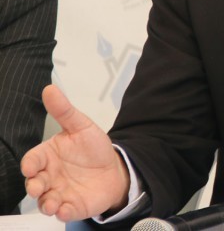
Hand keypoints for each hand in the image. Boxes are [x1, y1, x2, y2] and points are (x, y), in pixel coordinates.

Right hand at [20, 85, 130, 221]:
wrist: (114, 168)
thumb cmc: (93, 148)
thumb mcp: (81, 126)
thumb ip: (64, 111)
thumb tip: (50, 89)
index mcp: (48, 156)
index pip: (31, 161)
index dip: (29, 165)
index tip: (31, 167)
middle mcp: (49, 177)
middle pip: (34, 184)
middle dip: (34, 187)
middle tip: (38, 187)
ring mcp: (59, 193)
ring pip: (45, 202)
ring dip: (46, 204)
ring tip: (53, 203)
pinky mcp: (73, 206)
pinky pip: (64, 213)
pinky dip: (63, 213)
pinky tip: (67, 210)